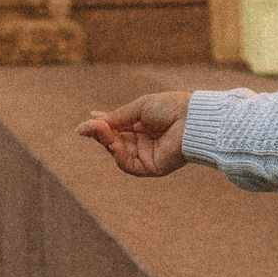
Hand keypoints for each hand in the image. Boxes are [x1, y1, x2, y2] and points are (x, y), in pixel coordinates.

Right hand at [78, 90, 193, 176]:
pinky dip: (119, 157)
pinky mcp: (153, 168)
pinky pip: (130, 166)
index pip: (115, 130)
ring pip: (119, 154)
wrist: (192, 119)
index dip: (100, 127)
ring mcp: (147, 156)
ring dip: (108, 143)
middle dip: (101, 134)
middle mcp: (143, 142)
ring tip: (102, 132)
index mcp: (141, 126)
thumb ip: (116, 117)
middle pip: (114, 142)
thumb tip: (90, 120)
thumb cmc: (170, 108)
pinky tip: (114, 146)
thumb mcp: (138, 108)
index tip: (85, 124)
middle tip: (91, 127)